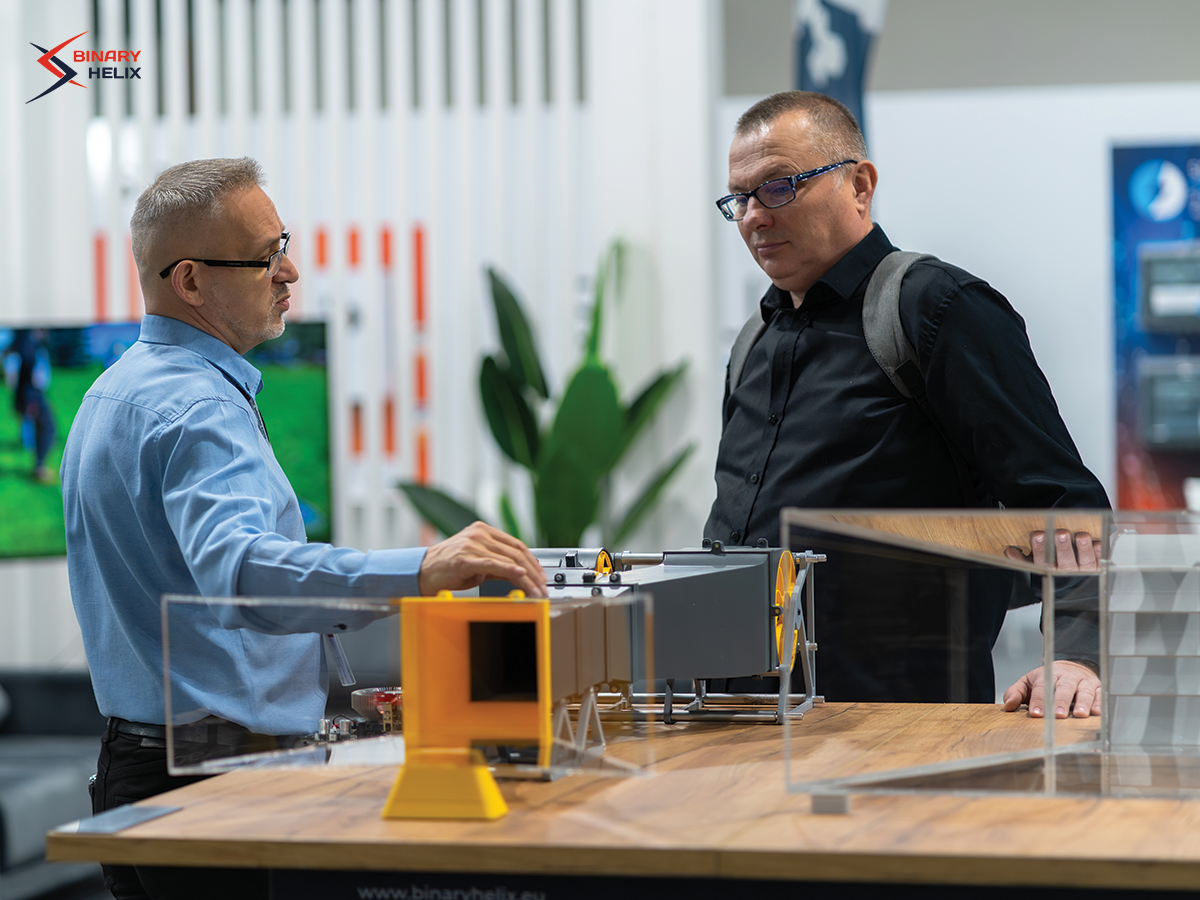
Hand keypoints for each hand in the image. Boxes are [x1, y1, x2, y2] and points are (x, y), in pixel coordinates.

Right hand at [418, 521, 545, 596]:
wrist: (421, 573)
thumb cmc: (448, 569)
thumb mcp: (478, 565)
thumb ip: (498, 565)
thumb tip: (521, 574)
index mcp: (483, 530)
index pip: (516, 544)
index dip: (533, 561)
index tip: (542, 576)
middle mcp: (479, 533)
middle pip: (516, 552)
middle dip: (534, 572)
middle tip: (543, 587)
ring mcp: (472, 544)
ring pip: (508, 559)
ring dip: (526, 577)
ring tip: (535, 590)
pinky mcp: (465, 557)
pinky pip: (492, 563)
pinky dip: (509, 569)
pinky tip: (520, 575)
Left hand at [1002, 659, 1100, 717]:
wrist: (1071, 667)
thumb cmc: (1047, 680)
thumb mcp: (1028, 683)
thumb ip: (1016, 693)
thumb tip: (1008, 705)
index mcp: (1047, 674)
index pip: (1042, 687)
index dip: (1039, 701)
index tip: (1036, 714)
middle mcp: (1066, 676)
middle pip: (1064, 687)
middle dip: (1061, 701)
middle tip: (1058, 714)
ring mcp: (1083, 681)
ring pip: (1084, 691)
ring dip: (1083, 702)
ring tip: (1080, 715)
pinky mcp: (1097, 687)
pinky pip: (1100, 695)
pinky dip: (1099, 703)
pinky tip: (1097, 713)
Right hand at [1004, 529, 1100, 570]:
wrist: (1075, 589)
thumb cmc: (1053, 569)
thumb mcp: (1037, 566)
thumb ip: (1023, 559)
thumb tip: (1009, 551)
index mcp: (1049, 572)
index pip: (1042, 561)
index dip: (1040, 549)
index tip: (1038, 535)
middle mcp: (1067, 574)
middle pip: (1065, 562)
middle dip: (1063, 548)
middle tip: (1061, 534)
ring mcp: (1084, 572)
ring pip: (1084, 563)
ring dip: (1083, 550)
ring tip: (1082, 537)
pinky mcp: (1097, 569)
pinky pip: (1100, 562)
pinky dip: (1099, 553)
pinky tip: (1098, 543)